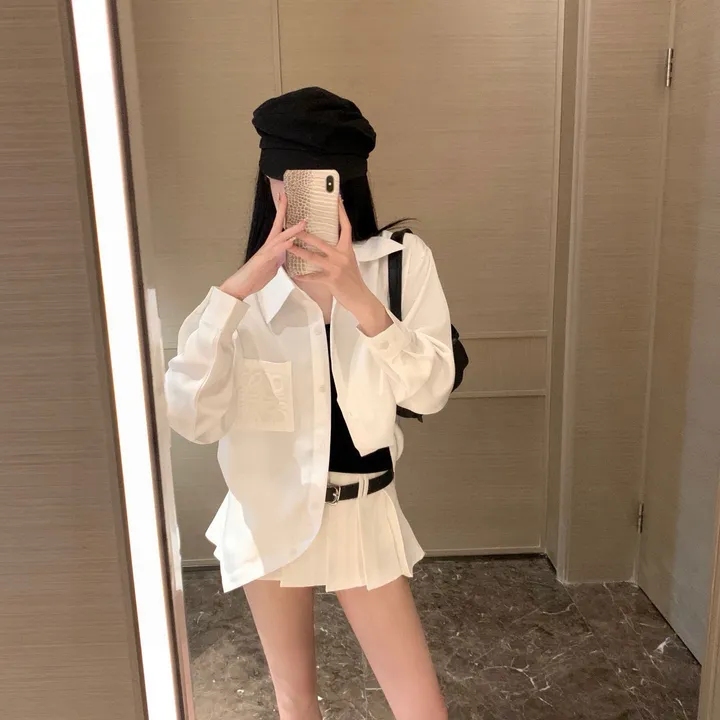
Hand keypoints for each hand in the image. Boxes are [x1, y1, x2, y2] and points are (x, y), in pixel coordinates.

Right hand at [220, 193, 304, 299]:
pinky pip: (274, 253)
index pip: (278, 226)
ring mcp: (265, 253)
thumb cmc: (256, 277)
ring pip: (279, 238)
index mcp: (271, 247)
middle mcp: (267, 246)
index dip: (282, 213)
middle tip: (286, 196)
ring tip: (303, 223)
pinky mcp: (263, 262)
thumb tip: (285, 254)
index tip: (285, 198)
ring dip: (291, 230)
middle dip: (282, 211)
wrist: (241, 286)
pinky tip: (291, 242)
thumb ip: (279, 258)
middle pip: (277, 225)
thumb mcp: (272, 266)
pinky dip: (283, 247)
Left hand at [289, 198, 391, 335]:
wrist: (360, 298)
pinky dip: (304, 276)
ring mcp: (336, 267)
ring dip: (299, 251)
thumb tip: (333, 242)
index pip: (345, 227)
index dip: (341, 213)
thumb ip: (340, 252)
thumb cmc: (353, 280)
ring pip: (314, 257)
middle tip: (294, 225)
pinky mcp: (331, 279)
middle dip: (306, 233)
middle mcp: (342, 255)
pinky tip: (295, 274)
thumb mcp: (350, 262)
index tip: (336, 200)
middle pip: (322, 241)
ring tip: (288, 245)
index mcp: (347, 249)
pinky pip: (314, 277)